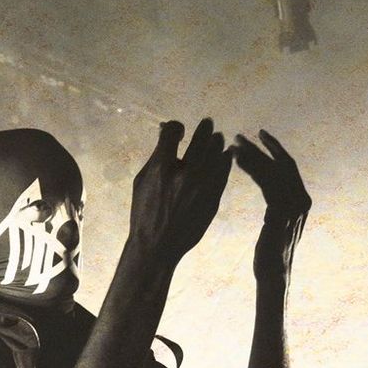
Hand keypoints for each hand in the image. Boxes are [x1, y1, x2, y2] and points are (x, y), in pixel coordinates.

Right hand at [127, 118, 231, 267]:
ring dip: (218, 142)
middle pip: (200, 140)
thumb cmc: (144, 212)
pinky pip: (224, 173)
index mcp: (162, 168)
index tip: (179, 130)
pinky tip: (226, 155)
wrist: (158, 245)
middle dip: (204, 128)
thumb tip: (165, 131)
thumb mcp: (141, 181)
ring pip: (216, 154)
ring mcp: (202, 187)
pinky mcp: (213, 198)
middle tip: (208, 122)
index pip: (172, 132)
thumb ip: (156, 155)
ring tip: (218, 138)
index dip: (176, 127)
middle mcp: (184, 174)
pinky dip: (225, 161)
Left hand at [233, 130, 310, 280]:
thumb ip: (278, 205)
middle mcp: (302, 200)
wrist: (273, 274)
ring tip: (233, 146)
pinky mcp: (281, 212)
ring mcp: (294, 206)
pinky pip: (266, 183)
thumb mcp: (276, 224)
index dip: (275, 149)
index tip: (259, 136)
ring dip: (252, 156)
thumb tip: (270, 188)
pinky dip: (251, 169)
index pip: (289, 167)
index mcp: (303, 200)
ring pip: (272, 171)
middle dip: (260, 148)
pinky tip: (236, 162)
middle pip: (282, 164)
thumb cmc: (269, 253)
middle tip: (239, 137)